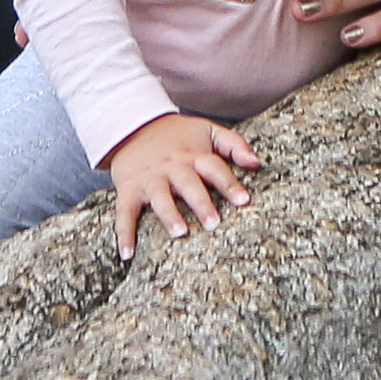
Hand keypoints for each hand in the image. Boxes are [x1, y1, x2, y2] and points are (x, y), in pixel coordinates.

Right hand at [105, 112, 261, 255]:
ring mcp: (150, 179)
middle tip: (214, 223)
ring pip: (159, 197)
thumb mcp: (207, 130)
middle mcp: (173, 167)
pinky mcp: (129, 189)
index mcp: (194, 155)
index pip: (215, 168)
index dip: (229, 183)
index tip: (244, 200)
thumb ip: (233, 144)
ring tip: (179, 232)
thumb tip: (256, 163)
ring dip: (168, 215)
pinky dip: (124, 234)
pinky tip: (127, 254)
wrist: (132, 125)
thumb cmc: (177, 135)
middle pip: (188, 184)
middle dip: (201, 203)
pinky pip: (124, 213)